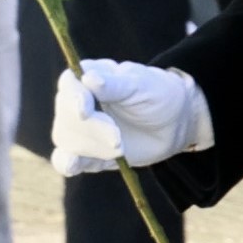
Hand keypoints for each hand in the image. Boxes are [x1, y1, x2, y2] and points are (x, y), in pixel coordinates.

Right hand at [55, 59, 211, 171]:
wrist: (175, 124)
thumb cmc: (159, 95)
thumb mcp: (144, 85)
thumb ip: (116, 84)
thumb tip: (88, 78)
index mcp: (90, 77)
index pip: (69, 85)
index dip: (74, 98)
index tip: (86, 112)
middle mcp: (78, 102)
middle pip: (66, 115)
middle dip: (91, 129)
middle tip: (117, 139)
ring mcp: (81, 128)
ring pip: (67, 138)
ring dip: (91, 147)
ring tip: (120, 148)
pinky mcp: (87, 151)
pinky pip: (67, 159)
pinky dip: (67, 163)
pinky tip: (72, 165)